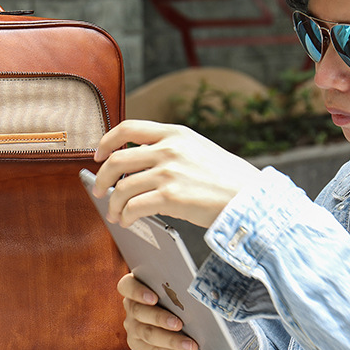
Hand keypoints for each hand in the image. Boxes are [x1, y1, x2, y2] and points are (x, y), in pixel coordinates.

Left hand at [93, 120, 260, 228]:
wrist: (250, 197)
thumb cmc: (228, 178)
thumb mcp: (198, 148)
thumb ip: (171, 148)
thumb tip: (141, 158)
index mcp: (175, 133)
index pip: (128, 128)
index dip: (107, 141)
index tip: (99, 155)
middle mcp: (169, 149)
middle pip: (117, 159)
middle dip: (102, 178)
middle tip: (100, 191)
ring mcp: (169, 172)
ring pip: (122, 188)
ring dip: (113, 204)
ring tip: (115, 214)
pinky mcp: (171, 197)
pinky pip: (134, 207)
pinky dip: (125, 216)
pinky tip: (127, 221)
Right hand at [118, 274, 213, 349]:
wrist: (177, 312)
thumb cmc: (177, 293)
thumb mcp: (177, 284)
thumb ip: (182, 281)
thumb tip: (204, 284)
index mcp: (134, 286)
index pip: (127, 286)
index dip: (138, 292)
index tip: (154, 298)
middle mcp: (131, 306)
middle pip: (139, 313)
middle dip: (160, 319)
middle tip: (179, 324)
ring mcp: (132, 327)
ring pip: (149, 335)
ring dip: (172, 342)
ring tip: (191, 346)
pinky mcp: (139, 344)